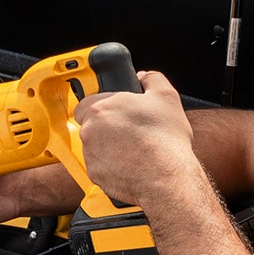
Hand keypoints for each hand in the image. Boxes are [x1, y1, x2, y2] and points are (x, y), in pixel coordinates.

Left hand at [71, 71, 204, 209]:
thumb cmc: (165, 139)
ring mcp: (90, 155)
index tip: (115, 113)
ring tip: (133, 150)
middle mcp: (89, 131)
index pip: (86, 103)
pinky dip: (111, 166)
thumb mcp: (167, 97)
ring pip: (94, 148)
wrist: (166, 177)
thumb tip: (144, 77)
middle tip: (128, 132)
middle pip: (90, 126)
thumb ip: (152, 79)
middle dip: (106, 128)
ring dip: (108, 148)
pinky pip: (99, 167)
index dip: (102, 107)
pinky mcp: (95, 175)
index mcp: (100, 108)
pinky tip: (130, 165)